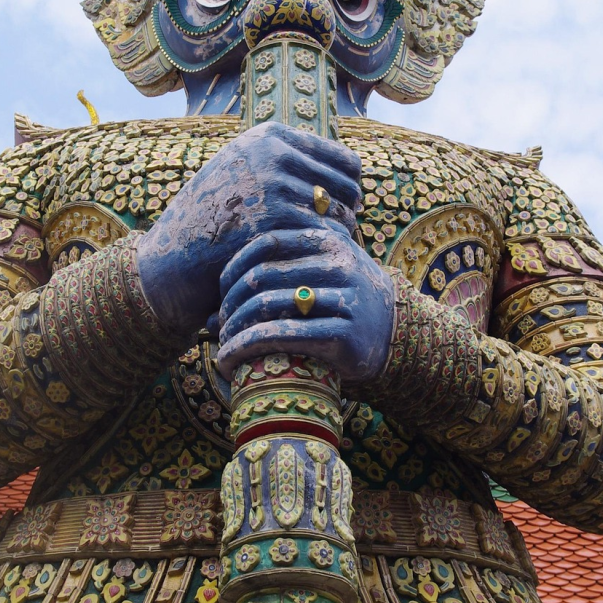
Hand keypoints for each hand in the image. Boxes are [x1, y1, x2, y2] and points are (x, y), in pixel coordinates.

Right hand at [137, 123, 361, 334]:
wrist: (175, 257)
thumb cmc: (217, 220)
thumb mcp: (245, 174)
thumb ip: (287, 162)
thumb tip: (353, 168)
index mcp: (270, 136)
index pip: (345, 161)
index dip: (348, 192)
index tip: (340, 216)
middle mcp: (273, 152)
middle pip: (348, 187)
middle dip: (345, 215)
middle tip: (332, 241)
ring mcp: (274, 184)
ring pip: (341, 214)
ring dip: (336, 237)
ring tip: (319, 252)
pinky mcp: (275, 219)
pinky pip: (327, 237)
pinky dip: (324, 255)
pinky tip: (311, 265)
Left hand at [214, 227, 394, 381]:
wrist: (394, 335)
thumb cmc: (341, 304)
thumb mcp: (318, 277)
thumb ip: (274, 282)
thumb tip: (208, 315)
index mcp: (327, 241)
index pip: (266, 244)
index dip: (233, 269)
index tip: (219, 296)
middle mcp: (338, 264)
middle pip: (262, 276)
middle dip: (230, 305)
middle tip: (218, 328)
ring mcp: (345, 298)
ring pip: (268, 305)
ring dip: (234, 330)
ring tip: (221, 348)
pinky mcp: (344, 334)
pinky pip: (283, 335)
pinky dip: (247, 348)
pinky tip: (230, 362)